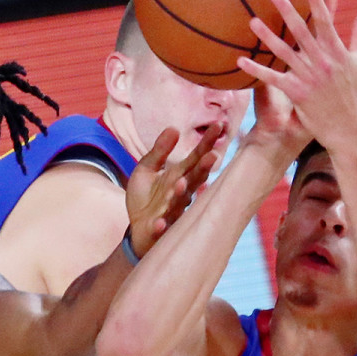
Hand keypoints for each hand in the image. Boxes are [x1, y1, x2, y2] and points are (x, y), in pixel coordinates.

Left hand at [124, 124, 222, 255]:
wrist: (138, 230)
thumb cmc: (146, 198)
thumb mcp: (147, 169)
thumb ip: (159, 151)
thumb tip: (173, 128)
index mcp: (180, 176)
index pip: (196, 158)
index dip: (207, 143)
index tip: (218, 125)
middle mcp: (181, 193)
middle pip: (194, 179)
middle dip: (203, 169)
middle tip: (212, 157)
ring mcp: (172, 211)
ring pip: (179, 202)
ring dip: (181, 193)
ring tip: (181, 183)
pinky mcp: (159, 229)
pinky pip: (161, 228)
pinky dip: (161, 226)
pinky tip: (159, 223)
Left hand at [236, 0, 356, 150]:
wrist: (349, 129)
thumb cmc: (355, 96)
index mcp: (337, 53)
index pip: (326, 22)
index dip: (317, 3)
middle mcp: (322, 62)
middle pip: (301, 32)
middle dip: (287, 11)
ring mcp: (308, 77)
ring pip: (284, 52)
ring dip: (267, 36)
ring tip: (252, 21)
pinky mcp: (296, 92)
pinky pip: (272, 78)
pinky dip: (256, 70)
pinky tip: (240, 60)